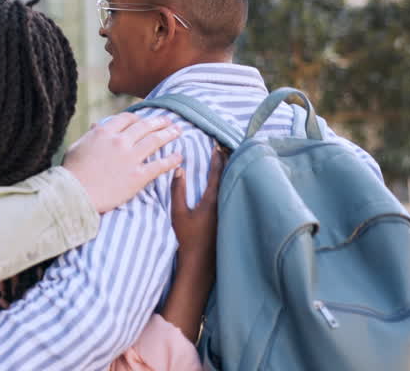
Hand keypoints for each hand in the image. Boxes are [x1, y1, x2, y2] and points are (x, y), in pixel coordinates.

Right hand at [63, 113, 181, 212]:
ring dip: (169, 134)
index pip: (127, 118)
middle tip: (168, 121)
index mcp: (104, 131)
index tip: (144, 121)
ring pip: (155, 141)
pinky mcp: (138, 176)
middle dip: (159, 122)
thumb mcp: (77, 146)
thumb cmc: (72, 172)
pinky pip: (160, 165)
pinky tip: (179, 157)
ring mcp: (130, 158)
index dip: (138, 118)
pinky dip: (172, 160)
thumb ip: (90, 136)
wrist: (74, 194)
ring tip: (178, 132)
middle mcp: (119, 141)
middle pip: (145, 126)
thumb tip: (95, 127)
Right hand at [170, 147, 225, 269]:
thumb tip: (179, 169)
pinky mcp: (228, 218)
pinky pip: (231, 194)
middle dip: (228, 161)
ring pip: (231, 186)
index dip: (217, 159)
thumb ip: (178, 190)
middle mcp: (224, 204)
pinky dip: (229, 184)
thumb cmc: (188, 238)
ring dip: (229, 172)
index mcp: (212, 200)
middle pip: (229, 177)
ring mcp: (228, 212)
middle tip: (225, 147)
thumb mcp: (178, 213)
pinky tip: (227, 183)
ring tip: (228, 160)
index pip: (217, 174)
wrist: (200, 263)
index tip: (217, 146)